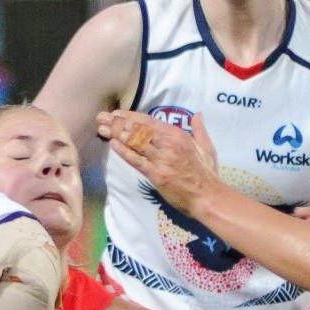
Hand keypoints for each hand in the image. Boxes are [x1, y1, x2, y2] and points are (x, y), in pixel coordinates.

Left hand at [97, 109, 217, 212]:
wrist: (208, 196)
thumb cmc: (207, 173)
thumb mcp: (207, 147)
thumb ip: (200, 130)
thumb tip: (198, 115)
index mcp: (178, 135)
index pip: (149, 122)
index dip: (131, 116)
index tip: (117, 113)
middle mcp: (168, 144)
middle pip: (138, 130)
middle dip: (118, 123)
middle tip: (101, 117)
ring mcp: (161, 159)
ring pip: (135, 143)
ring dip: (116, 134)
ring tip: (101, 128)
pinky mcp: (156, 174)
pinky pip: (136, 161)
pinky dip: (124, 152)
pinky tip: (112, 144)